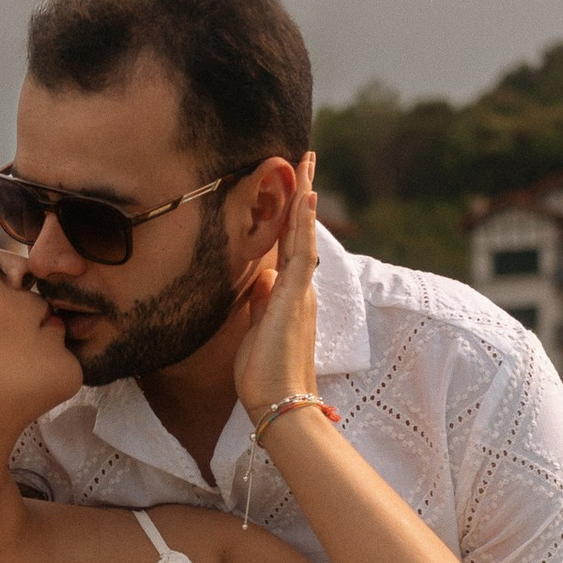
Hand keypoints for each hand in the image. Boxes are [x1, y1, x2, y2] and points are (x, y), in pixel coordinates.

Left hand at [232, 150, 320, 422]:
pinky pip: (302, 252)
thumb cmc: (265, 376)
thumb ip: (259, 302)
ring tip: (307, 164)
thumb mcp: (255, 329)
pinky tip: (305, 197)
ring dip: (304, 197)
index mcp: (288, 295)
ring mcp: (299, 291)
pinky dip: (304, 223)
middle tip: (305, 158)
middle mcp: (298, 288)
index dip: (291, 215)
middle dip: (302, 194)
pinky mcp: (294, 297)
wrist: (278, 404)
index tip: (293, 186)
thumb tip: (259, 278)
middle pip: (301, 231)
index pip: (290, 245)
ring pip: (304, 233)